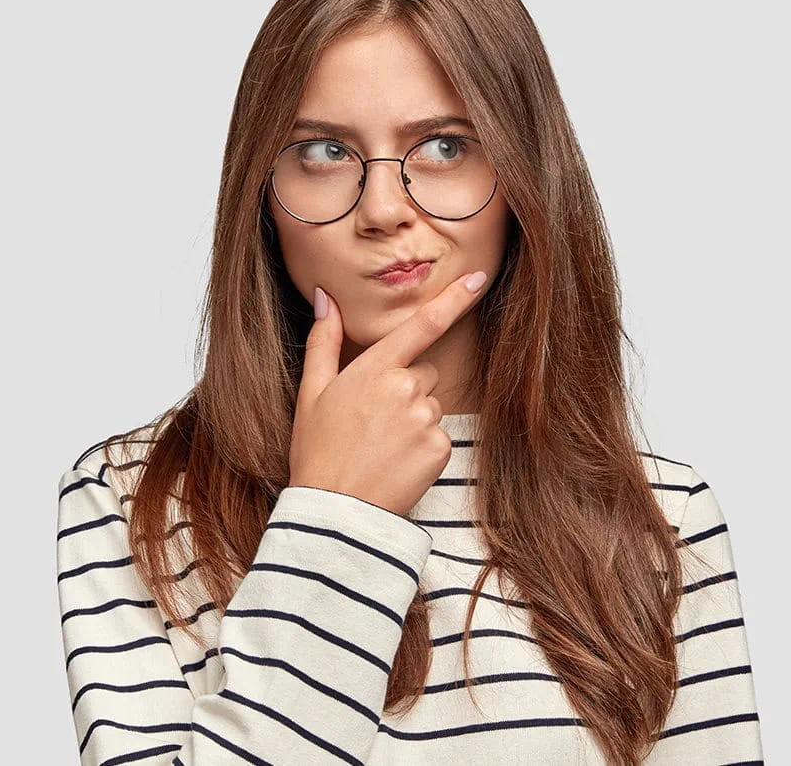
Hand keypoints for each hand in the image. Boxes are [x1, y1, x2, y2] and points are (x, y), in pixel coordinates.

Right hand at [287, 271, 488, 516]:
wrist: (335, 511)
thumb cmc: (317, 449)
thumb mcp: (311, 392)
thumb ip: (324, 340)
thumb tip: (325, 297)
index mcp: (375, 369)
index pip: (423, 324)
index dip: (455, 299)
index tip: (479, 279)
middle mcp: (406, 389)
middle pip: (424, 373)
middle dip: (406, 388)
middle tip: (373, 420)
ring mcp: (426, 419)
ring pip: (431, 406)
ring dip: (413, 419)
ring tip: (381, 445)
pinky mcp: (441, 448)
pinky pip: (438, 435)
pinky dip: (422, 447)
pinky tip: (396, 461)